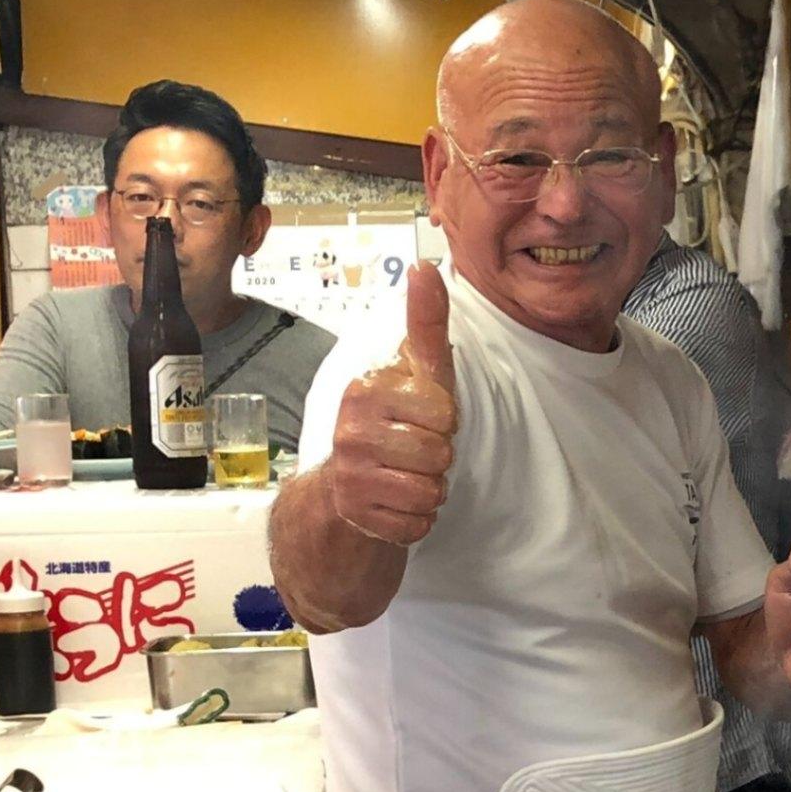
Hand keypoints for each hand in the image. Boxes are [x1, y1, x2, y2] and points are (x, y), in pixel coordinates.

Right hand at [327, 261, 457, 545]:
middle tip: (412, 453)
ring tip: (405, 478)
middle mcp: (350, 431)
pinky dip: (416, 521)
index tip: (421, 420)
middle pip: (439, 455)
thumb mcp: (417, 373)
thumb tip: (427, 267)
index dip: (444, 423)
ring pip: (431, 492)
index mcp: (366, 391)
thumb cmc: (394, 425)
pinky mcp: (356, 516)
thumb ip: (426, 323)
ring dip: (429, 491)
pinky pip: (418, 524)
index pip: (444, 414)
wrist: (346, 493)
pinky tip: (395, 505)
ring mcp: (349, 476)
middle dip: (437, 460)